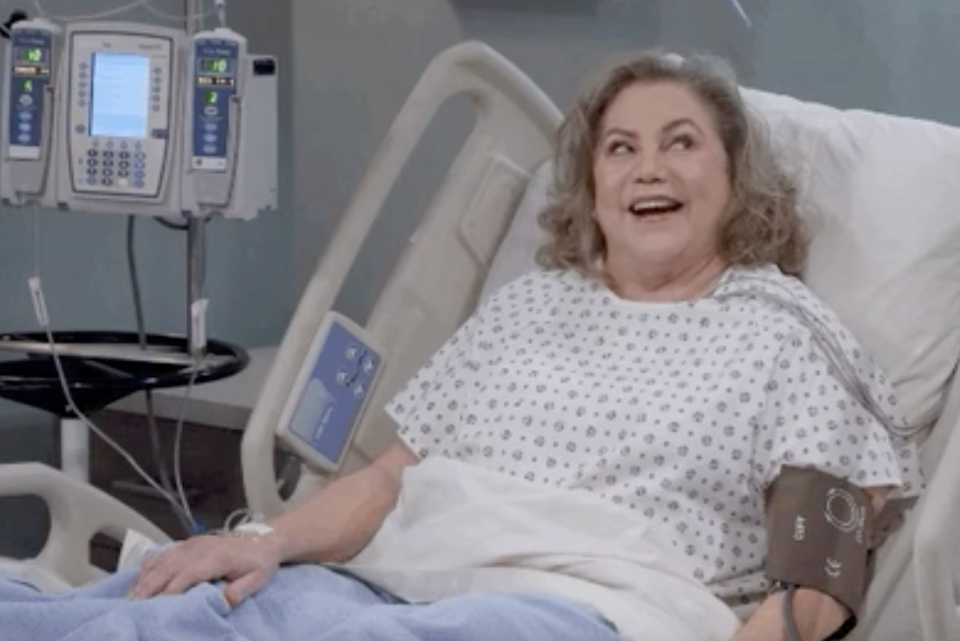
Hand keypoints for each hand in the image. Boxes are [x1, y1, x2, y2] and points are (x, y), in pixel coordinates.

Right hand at [128, 532, 283, 606]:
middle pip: (168, 568)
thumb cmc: (259, 561)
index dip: (170, 590)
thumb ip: (240, 590)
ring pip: (162, 561)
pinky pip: (163, 554)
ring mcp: (192, 544)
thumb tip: (222, 602)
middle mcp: (199, 548)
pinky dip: (148, 567)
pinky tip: (138, 580)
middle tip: (132, 606)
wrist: (263, 539)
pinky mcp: (188, 544)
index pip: (187, 574)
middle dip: (148, 587)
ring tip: (130, 598)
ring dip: (144, 579)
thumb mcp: (257, 578)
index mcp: (216, 557)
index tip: (156, 606)